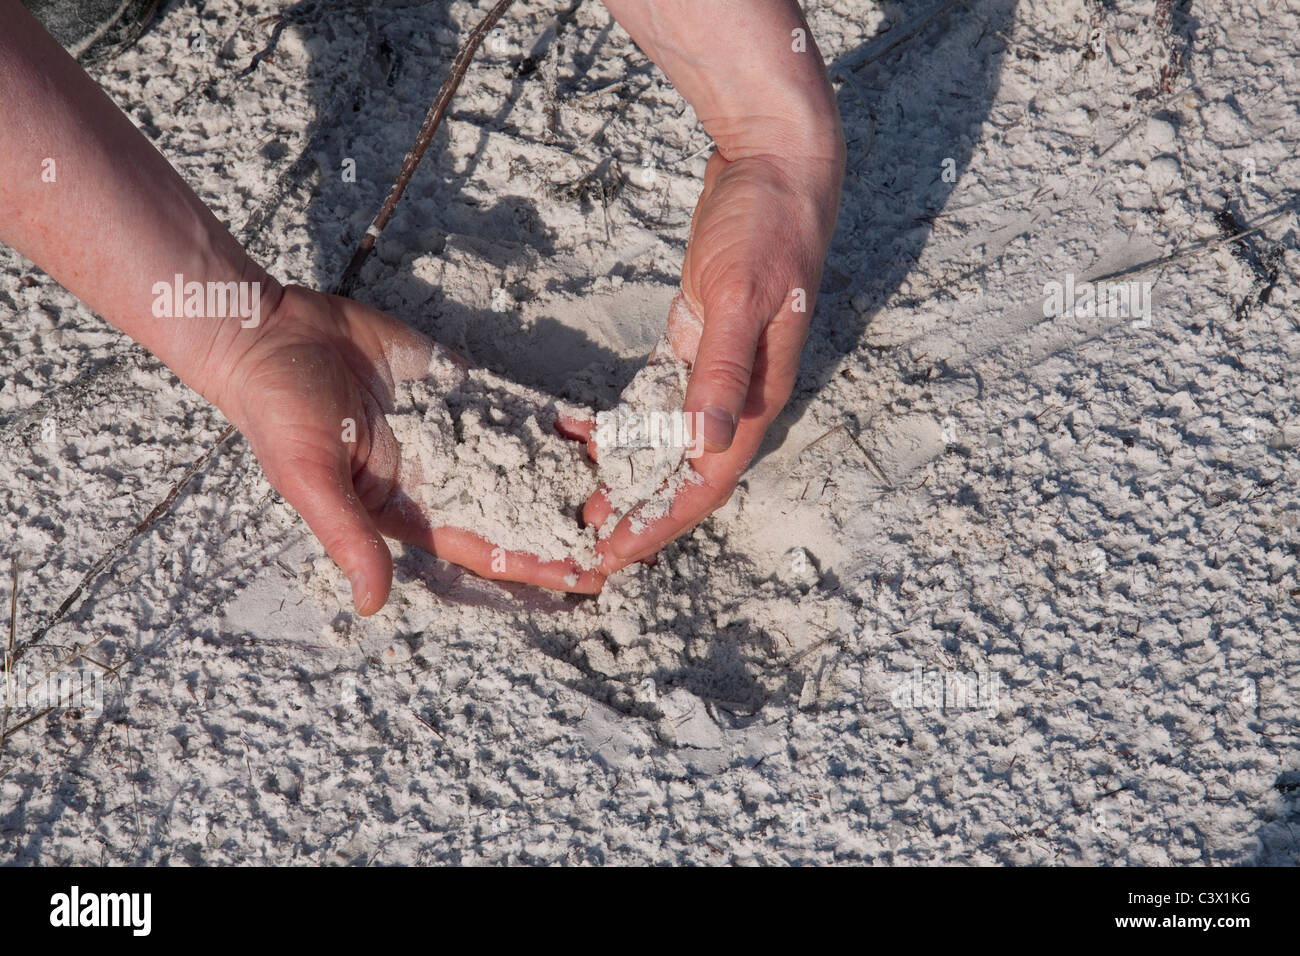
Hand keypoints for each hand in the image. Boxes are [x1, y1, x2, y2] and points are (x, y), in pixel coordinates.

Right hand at [211, 285, 604, 614]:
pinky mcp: (458, 386)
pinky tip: (594, 427)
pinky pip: (513, 406)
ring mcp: (454, 430)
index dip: (536, 563)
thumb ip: (348, 537)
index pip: (485, 546)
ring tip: (628, 484)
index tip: (588, 577)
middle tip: (630, 535)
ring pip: (524, 458)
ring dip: (570, 473)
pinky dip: (551, 419)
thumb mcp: (311, 479)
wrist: (274, 331)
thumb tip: (372, 605)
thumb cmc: (280, 413)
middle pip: (517, 508)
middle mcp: (440, 475)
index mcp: (409, 508)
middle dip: (568, 524)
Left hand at [585, 144, 843, 570]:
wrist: (778, 164)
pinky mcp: (697, 339)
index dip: (658, 522)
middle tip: (583, 544)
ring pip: (667, 441)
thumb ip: (724, 372)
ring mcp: (717, 367)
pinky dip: (623, 421)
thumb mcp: (743, 298)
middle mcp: (738, 393)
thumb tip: (707, 446)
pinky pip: (655, 398)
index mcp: (755, 396)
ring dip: (626, 474)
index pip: (705, 480)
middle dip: (637, 511)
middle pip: (684, 472)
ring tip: (576, 501)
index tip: (612, 557)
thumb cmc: (768, 227)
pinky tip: (582, 434)